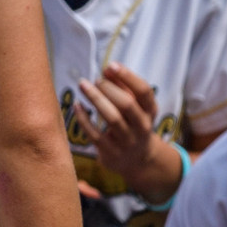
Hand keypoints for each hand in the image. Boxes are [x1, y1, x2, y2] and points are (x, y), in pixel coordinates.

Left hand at [72, 65, 178, 201]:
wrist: (137, 160)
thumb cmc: (132, 123)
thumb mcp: (134, 106)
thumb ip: (122, 87)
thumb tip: (107, 69)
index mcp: (150, 111)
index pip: (144, 91)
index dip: (128, 76)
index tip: (111, 65)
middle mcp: (142, 127)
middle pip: (127, 104)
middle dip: (108, 88)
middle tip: (95, 80)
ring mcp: (127, 142)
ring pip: (112, 118)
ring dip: (96, 99)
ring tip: (83, 85)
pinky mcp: (111, 153)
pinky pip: (95, 135)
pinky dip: (84, 119)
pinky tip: (77, 105)